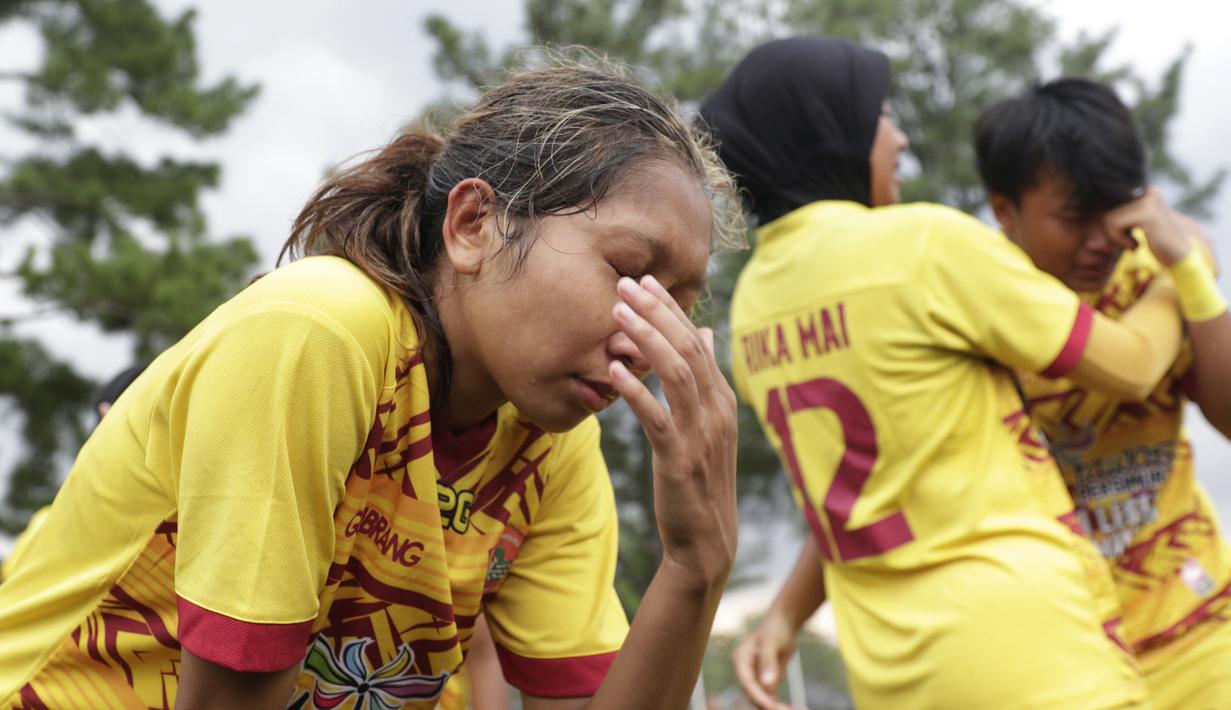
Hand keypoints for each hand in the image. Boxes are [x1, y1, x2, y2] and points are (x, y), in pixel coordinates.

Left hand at [610, 274, 738, 587]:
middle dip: (656, 312)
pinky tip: (614, 370)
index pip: (697, 341)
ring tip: (617, 314)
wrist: (706, 539)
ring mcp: (701, 434)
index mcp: (721, 399)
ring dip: (646, 339)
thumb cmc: (700, 479)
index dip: (671, 309)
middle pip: (688, 348)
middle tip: (625, 283)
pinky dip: (637, 390)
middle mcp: (717, 411)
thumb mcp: (708, 425)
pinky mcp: (680, 459)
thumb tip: (704, 332)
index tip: (644, 281)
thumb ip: (705, 379)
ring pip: (676, 373)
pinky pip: (658, 417)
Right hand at [731, 612, 799, 709]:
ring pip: (762, 699)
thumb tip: (767, 686)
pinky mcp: (764, 682)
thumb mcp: (772, 643)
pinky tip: (796, 707)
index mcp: (740, 660)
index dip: (759, 697)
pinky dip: (780, 704)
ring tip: (795, 709)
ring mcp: (754, 677)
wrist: (782, 624)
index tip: (773, 706)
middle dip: (768, 705)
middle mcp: (744, 671)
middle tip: (787, 709)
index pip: (747, 683)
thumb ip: (768, 663)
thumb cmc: (775, 629)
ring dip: (775, 707)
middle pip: (752, 695)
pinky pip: (770, 697)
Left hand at [1102, 187, 1191, 265]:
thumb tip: (1077, 208)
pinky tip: (1137, 245)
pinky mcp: (1147, 212)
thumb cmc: (1152, 242)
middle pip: (1106, 208)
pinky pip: (1114, 224)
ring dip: (1115, 237)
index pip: (1108, 200)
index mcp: (1143, 189)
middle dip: (1111, 230)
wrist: (1180, 257)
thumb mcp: (1131, 224)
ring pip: (1107, 217)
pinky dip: (1120, 240)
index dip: (1108, 222)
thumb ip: (1114, 214)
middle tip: (1129, 241)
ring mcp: (1148, 199)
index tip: (1120, 235)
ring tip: (1133, 242)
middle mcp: (1147, 189)